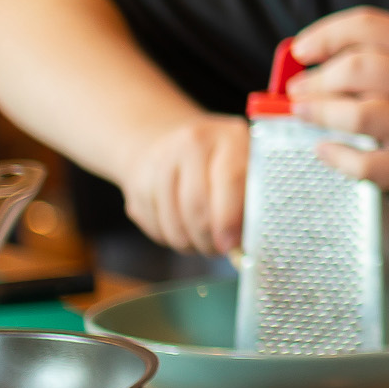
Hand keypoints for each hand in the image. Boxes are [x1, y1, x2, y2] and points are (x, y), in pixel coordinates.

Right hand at [123, 114, 250, 253]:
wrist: (162, 139)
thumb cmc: (217, 162)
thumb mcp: (245, 167)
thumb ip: (252, 199)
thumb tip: (251, 240)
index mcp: (228, 137)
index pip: (231, 180)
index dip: (230, 219)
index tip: (232, 245)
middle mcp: (191, 143)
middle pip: (197, 206)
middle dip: (209, 239)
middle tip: (219, 249)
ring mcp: (160, 161)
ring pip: (174, 224)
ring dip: (190, 243)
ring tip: (202, 241)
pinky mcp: (137, 183)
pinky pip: (155, 227)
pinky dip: (170, 238)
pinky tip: (181, 229)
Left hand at [286, 7, 388, 232]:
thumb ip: (388, 64)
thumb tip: (317, 64)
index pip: (369, 24)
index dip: (324, 33)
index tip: (301, 50)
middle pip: (359, 65)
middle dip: (316, 77)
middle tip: (298, 90)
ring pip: (358, 112)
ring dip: (319, 112)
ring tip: (303, 114)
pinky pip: (366, 162)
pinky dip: (336, 156)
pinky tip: (325, 150)